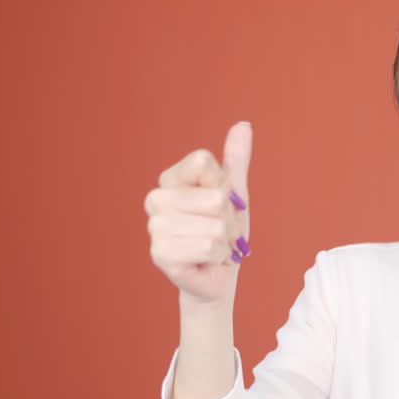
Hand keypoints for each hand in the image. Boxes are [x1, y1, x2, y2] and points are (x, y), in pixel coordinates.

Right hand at [145, 121, 252, 305]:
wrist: (217, 274)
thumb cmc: (224, 232)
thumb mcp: (234, 194)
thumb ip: (236, 160)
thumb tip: (243, 125)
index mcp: (170, 179)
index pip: (202, 162)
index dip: (223, 186)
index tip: (220, 204)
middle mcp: (156, 200)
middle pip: (214, 197)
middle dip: (228, 219)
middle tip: (220, 232)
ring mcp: (155, 227)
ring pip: (213, 225)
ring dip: (223, 241)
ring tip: (213, 247)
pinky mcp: (160, 254)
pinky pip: (207, 247)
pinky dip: (216, 256)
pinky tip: (205, 261)